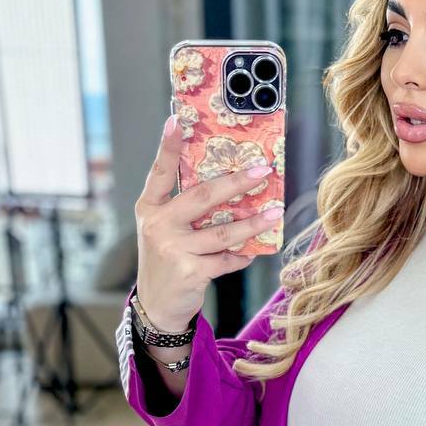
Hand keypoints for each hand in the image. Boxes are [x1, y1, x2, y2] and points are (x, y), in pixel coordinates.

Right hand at [133, 115, 281, 329]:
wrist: (157, 305)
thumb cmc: (167, 259)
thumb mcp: (164, 230)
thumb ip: (185, 209)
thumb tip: (230, 187)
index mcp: (150, 208)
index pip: (160, 172)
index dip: (167, 146)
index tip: (176, 120)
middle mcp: (158, 225)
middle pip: (202, 196)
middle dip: (236, 182)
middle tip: (262, 170)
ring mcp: (174, 249)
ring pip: (223, 231)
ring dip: (253, 222)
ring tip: (275, 212)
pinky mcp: (191, 272)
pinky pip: (227, 259)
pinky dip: (242, 255)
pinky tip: (252, 252)